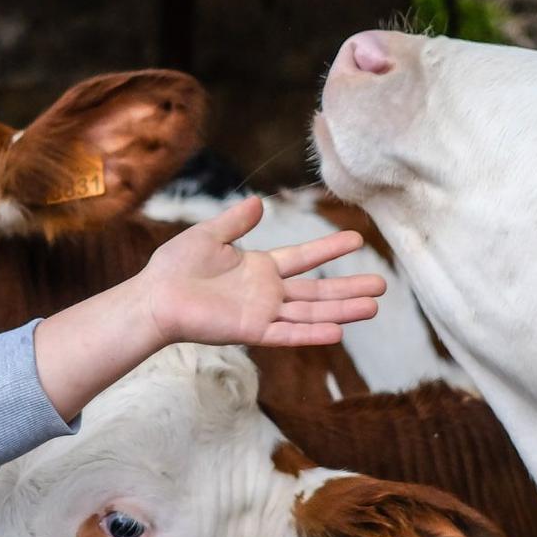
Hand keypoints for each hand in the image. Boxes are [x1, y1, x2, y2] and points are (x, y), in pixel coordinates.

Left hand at [137, 196, 384, 347]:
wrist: (154, 296)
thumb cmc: (175, 268)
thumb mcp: (209, 235)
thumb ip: (236, 221)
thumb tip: (259, 202)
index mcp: (259, 269)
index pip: (303, 258)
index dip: (329, 249)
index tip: (357, 239)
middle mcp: (267, 293)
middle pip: (317, 290)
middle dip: (349, 288)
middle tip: (382, 284)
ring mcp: (262, 313)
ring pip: (310, 313)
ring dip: (342, 311)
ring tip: (374, 307)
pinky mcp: (251, 331)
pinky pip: (288, 334)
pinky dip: (312, 334)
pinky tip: (338, 332)